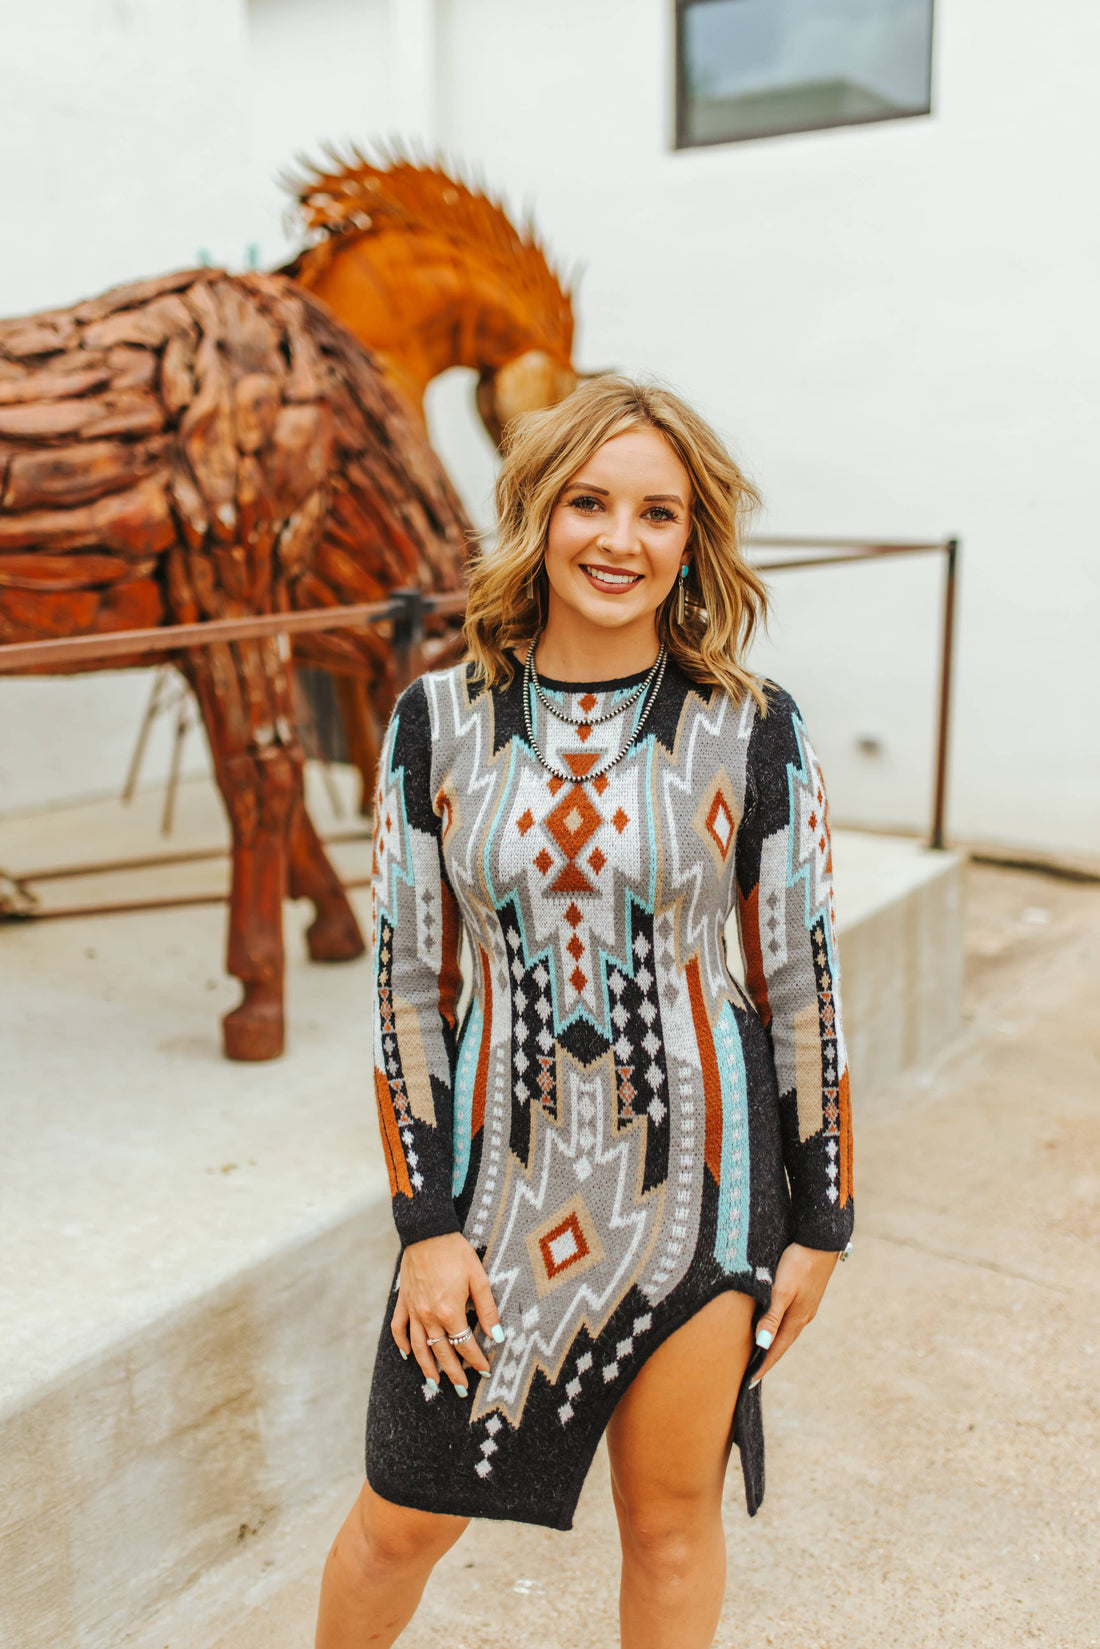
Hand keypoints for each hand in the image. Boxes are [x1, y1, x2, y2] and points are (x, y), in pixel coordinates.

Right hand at [391, 1231, 503, 1394]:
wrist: (427, 1231)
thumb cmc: (456, 1252)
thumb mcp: (479, 1278)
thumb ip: (487, 1310)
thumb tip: (496, 1337)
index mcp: (449, 1312)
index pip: (465, 1345)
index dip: (477, 1360)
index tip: (485, 1370)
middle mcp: (429, 1316)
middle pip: (442, 1353)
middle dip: (454, 1374)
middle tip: (462, 1389)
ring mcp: (413, 1310)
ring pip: (419, 1348)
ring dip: (427, 1368)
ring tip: (436, 1384)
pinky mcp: (403, 1301)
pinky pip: (399, 1328)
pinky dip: (401, 1344)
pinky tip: (407, 1355)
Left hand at [750, 1242, 839, 1385]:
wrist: (820, 1241)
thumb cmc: (799, 1263)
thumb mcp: (782, 1289)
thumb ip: (772, 1316)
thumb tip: (763, 1344)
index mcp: (797, 1319)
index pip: (776, 1349)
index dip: (763, 1365)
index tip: (749, 1382)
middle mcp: (803, 1316)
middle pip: (781, 1343)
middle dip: (767, 1358)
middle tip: (750, 1372)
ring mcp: (806, 1306)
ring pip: (785, 1330)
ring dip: (772, 1342)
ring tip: (759, 1352)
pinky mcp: (805, 1295)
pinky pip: (788, 1318)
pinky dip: (777, 1326)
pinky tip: (772, 1323)